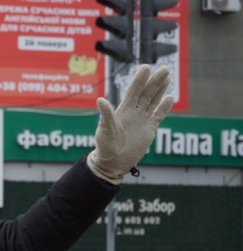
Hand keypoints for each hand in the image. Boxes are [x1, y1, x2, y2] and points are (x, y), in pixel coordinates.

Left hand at [87, 65, 174, 184]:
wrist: (112, 162)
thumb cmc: (104, 146)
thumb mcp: (104, 130)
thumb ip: (106, 115)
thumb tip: (100, 100)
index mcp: (122, 111)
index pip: (133, 92)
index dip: (139, 80)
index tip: (146, 67)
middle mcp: (133, 113)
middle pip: (146, 93)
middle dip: (155, 81)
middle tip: (165, 68)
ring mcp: (142, 121)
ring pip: (153, 101)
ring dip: (160, 90)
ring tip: (167, 76)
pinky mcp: (148, 130)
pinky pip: (158, 116)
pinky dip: (164, 108)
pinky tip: (170, 98)